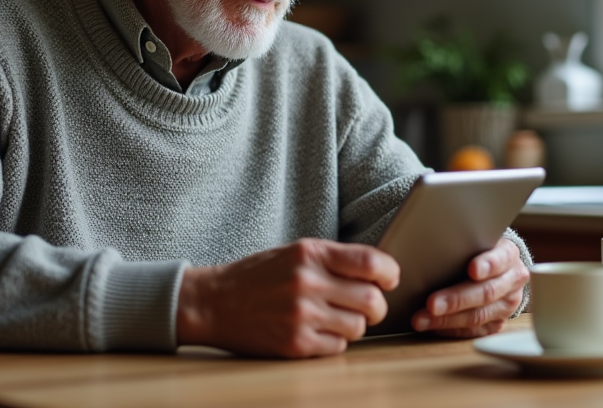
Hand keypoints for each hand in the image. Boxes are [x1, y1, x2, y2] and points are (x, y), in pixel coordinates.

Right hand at [176, 239, 398, 357]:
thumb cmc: (257, 276)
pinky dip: (334, 342)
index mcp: (310, 253)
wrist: (213, 302)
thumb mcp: (294, 253)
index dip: (390, 272)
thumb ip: (333, 260)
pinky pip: (337, 347)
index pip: (370, 261)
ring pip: (358, 327)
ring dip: (354, 326)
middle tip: (367, 306)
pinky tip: (318, 332)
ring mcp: (302, 315)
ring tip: (336, 319)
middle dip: (376, 306)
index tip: (389, 279)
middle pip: (371, 300)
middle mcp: (307, 282)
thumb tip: (379, 271)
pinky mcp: (295, 344)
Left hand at [410, 238, 527, 338]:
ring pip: (478, 316)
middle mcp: (512, 281)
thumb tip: (430, 247)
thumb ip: (463, 244)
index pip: (501, 259)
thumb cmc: (479, 250)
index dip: (488, 265)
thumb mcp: (476, 240)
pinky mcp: (498, 323)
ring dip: (447, 319)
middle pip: (486, 292)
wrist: (499, 267)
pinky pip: (474, 331)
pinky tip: (433, 326)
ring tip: (422, 319)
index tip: (472, 269)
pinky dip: (451, 329)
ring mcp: (507, 305)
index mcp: (509, 255)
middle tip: (432, 304)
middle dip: (456, 299)